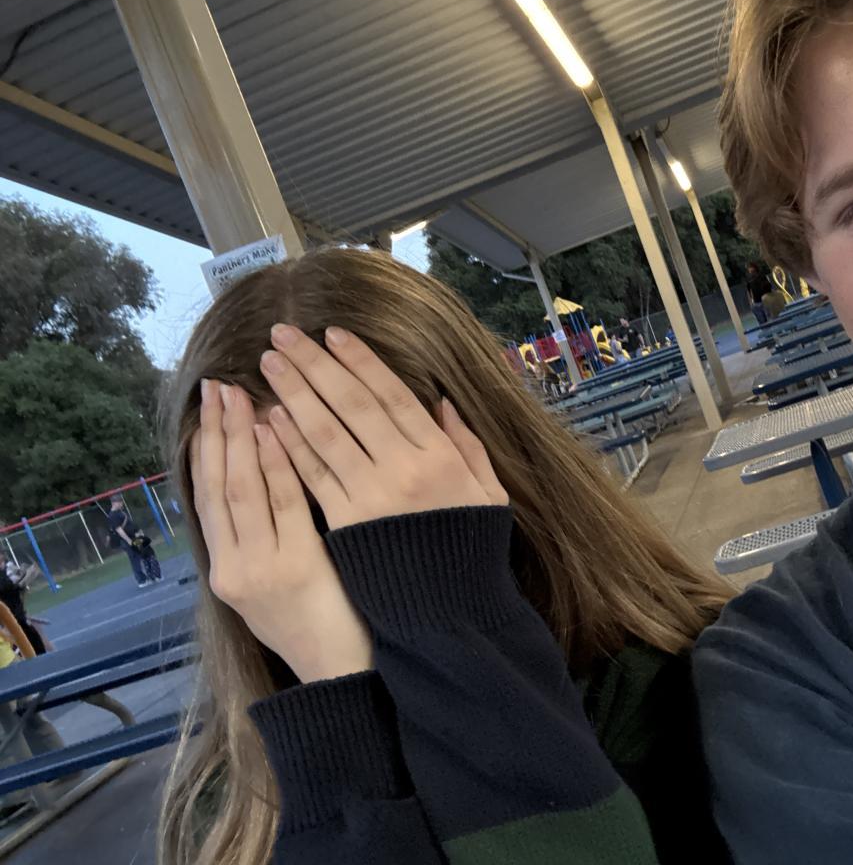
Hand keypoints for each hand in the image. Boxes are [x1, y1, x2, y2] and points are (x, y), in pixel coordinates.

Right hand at [192, 378, 372, 683]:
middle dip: (218, 433)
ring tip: (243, 393)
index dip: (206, 450)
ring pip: (244, 489)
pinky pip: (284, 504)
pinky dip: (277, 464)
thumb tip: (267, 478)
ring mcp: (263, 567)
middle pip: (219, 486)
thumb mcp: (280, 582)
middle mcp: (235, 566)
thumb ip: (268, 535)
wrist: (343, 675)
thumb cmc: (323, 623)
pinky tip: (275, 430)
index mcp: (229, 568)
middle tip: (218, 385)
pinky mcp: (297, 567)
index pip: (208, 497)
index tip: (208, 410)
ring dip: (242, 437)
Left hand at [257, 324, 507, 532]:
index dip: (361, 361)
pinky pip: (312, 476)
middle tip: (281, 334)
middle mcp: (403, 469)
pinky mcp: (344, 524)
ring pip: (325, 434)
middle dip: (315, 365)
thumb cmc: (470, 552)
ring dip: (293, 395)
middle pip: (352, 405)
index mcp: (439, 456)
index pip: (392, 395)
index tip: (333, 333)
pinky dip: (289, 445)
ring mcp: (370, 497)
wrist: (450, 615)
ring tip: (268, 365)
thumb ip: (467, 446)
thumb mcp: (487, 494)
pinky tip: (269, 420)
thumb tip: (442, 403)